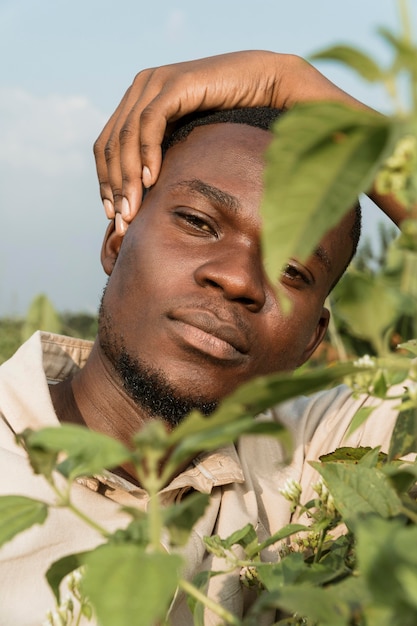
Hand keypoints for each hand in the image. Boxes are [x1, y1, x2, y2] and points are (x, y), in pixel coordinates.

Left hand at [94, 50, 367, 233]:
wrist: (267, 84)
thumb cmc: (235, 117)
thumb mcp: (190, 140)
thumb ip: (166, 156)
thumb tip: (149, 195)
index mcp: (139, 100)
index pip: (107, 146)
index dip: (105, 182)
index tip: (114, 216)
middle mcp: (142, 87)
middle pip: (110, 144)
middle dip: (113, 186)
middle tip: (122, 221)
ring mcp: (156, 82)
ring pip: (126, 136)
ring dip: (127, 178)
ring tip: (133, 210)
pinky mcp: (175, 83)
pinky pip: (151, 123)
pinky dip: (147, 153)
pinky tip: (151, 180)